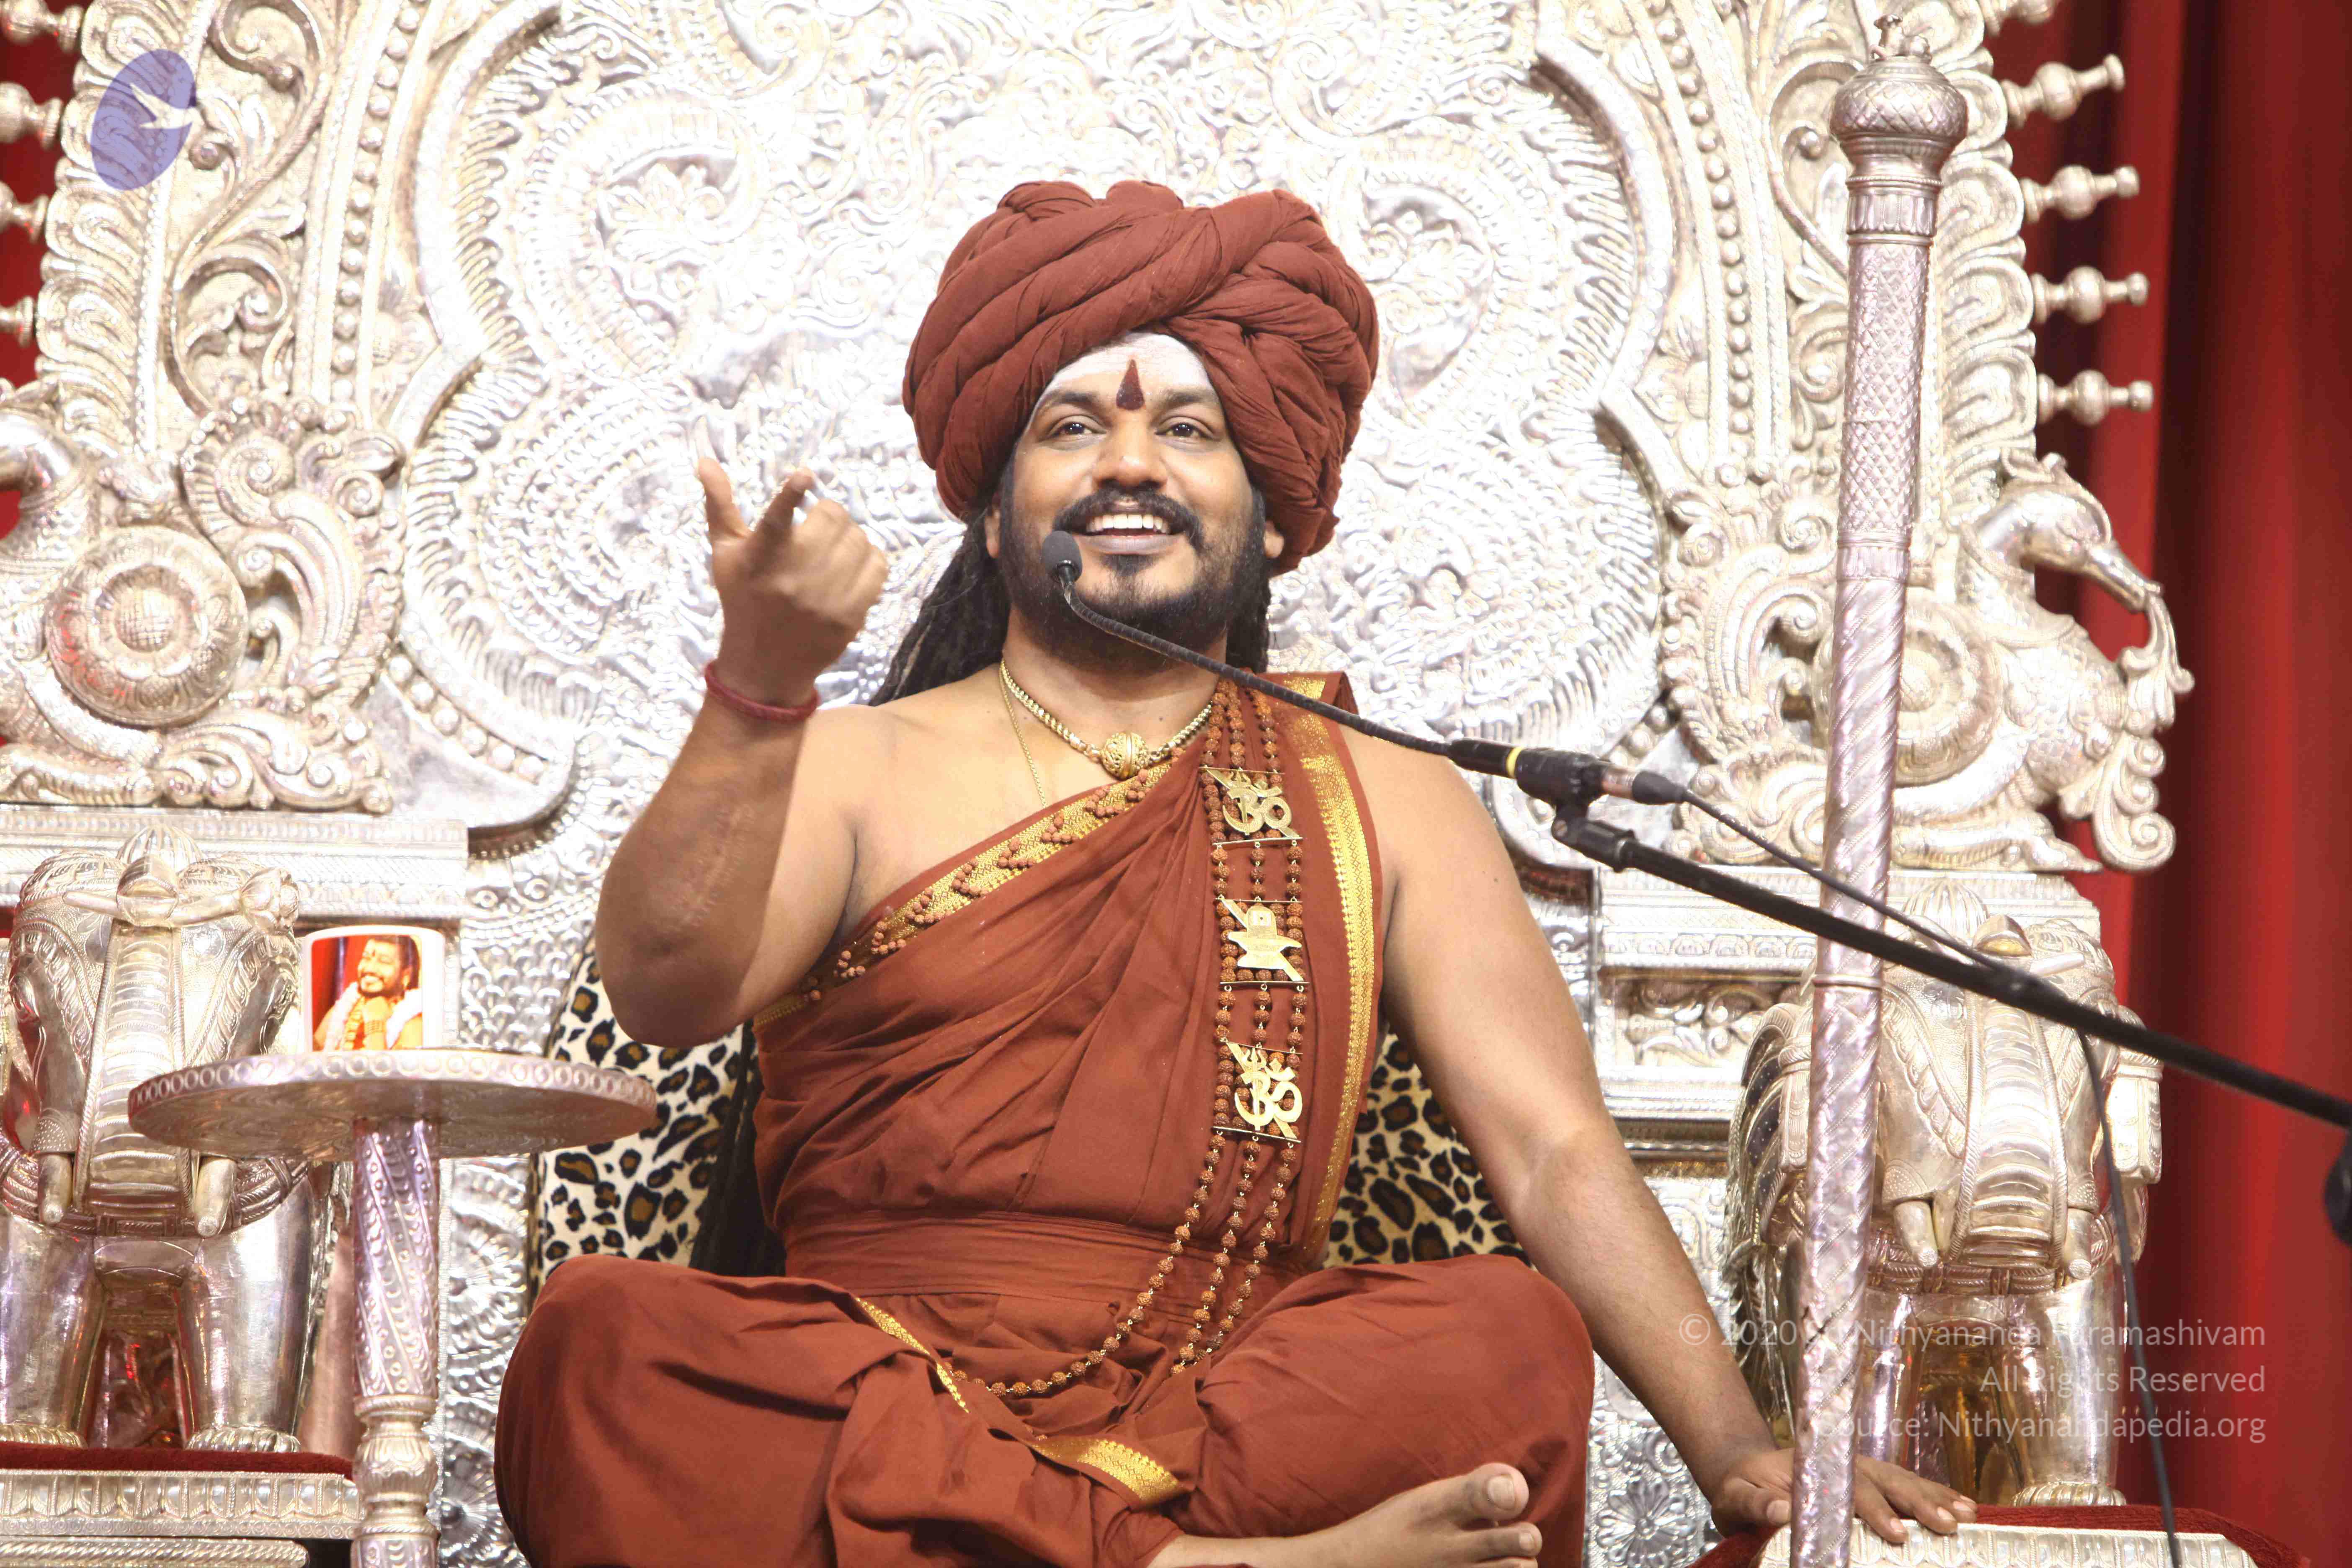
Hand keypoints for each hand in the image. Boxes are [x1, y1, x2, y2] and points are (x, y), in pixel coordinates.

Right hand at [693, 419, 887, 705]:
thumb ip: (720, 505)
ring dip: (849, 538)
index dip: (791, 493)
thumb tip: (705, 461)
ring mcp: (824, 599)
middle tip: (819, 528)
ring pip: (859, 540)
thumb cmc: (743, 598)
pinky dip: (868, 560)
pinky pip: (877, 567)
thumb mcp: (726, 553)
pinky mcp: (850, 616)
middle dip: (829, 516)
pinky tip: (851, 568)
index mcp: (760, 557)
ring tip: (832, 551)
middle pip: (834, 517)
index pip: (776, 518)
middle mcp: (792, 578)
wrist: (763, 665)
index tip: (805, 476)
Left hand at [1708, 1445, 1976, 1544]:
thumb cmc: (1742, 1490)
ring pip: (1901, 1481)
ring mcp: (1858, 1472)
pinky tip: (1963, 1506)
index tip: (1895, 1531)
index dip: (1872, 1509)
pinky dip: (1935, 1494)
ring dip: (1933, 1497)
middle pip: (1883, 1482)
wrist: (1744, 1473)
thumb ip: (1755, 1503)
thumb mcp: (1735, 1497)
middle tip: (1944, 1526)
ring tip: (1965, 1516)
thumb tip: (1781, 1509)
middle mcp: (1841, 1466)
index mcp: (1811, 1470)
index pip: (1846, 1488)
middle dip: (1915, 1504)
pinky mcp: (1871, 1483)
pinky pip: (1905, 1485)